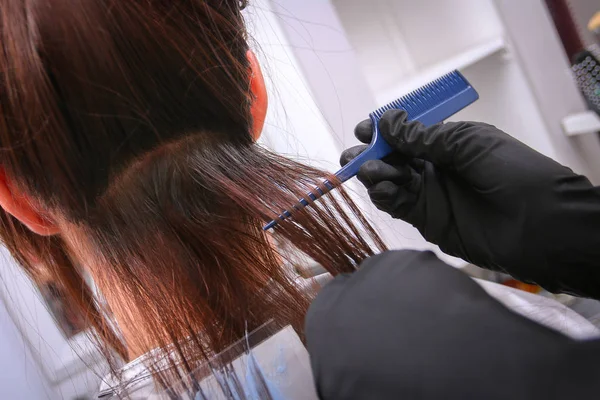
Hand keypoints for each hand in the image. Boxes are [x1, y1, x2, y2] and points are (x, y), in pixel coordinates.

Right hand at [341, 110, 599, 297]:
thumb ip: (424, 137)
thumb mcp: (467, 143)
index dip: (384, 130)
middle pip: (392, 157)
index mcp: (448, 143)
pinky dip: (385, 196)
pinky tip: (383, 189)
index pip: (407, 134)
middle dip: (370, 153)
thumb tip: (388, 122)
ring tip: (372, 171)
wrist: (539, 223)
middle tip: (355, 155)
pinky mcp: (427, 219)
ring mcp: (430, 193)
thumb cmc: (513, 173)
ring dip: (376, 174)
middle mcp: (435, 166)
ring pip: (390, 180)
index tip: (365, 129)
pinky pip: (397, 204)